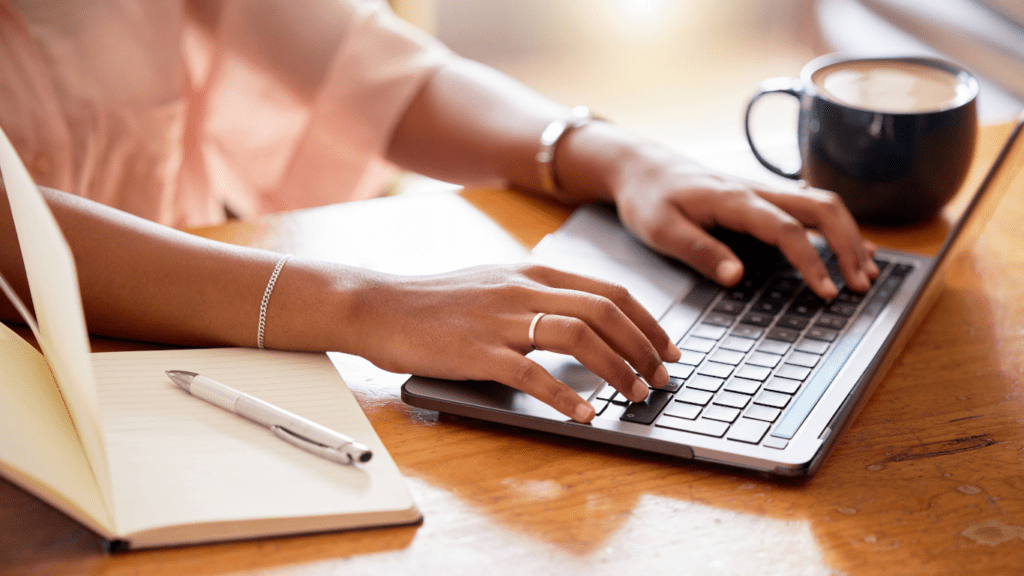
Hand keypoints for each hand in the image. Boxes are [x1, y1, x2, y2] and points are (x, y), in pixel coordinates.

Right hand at [343, 264, 681, 421]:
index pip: (610, 291)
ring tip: (635, 396)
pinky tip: (585, 413)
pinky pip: (533, 373)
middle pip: (605, 311)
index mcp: (534, 273)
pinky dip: (565, 396)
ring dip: (617, 369)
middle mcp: (524, 289)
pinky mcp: (478, 351)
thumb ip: (539, 297)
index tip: (668, 349)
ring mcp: (502, 319)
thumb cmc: (438, 302)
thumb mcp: (497, 285)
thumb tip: (587, 322)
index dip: (649, 322)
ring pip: (579, 337)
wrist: (380, 306)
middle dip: (644, 347)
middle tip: (662, 378)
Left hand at [611, 144, 878, 298]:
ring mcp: (762, 191)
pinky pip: (809, 207)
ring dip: (849, 236)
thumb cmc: (648, 198)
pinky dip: (836, 228)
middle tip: (860, 285)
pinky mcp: (761, 197)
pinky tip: (851, 248)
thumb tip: (736, 277)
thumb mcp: (661, 230)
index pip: (787, 229)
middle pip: (822, 209)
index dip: (812, 261)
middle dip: (848, 246)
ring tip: (866, 273)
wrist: (639, 166)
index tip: (827, 291)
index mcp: (734, 200)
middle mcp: (756, 190)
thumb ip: (699, 251)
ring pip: (822, 205)